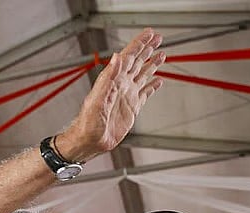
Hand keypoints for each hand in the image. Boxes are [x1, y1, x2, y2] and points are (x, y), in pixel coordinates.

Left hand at [59, 28, 165, 161]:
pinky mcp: (132, 108)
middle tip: (157, 37)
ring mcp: (127, 96)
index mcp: (113, 81)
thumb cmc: (88, 123)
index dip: (139, 44)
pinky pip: (145, 93)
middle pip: (137, 62)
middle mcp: (121, 86)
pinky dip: (153, 86)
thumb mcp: (97, 98)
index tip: (150, 33)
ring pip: (142, 75)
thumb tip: (117, 57)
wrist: (89, 141)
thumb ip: (108, 77)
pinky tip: (159, 81)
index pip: (128, 57)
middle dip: (147, 49)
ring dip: (151, 64)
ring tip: (161, 54)